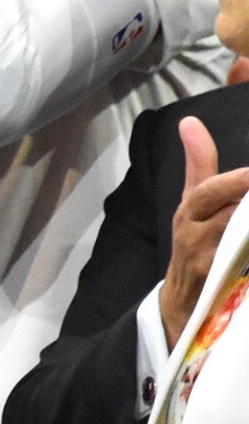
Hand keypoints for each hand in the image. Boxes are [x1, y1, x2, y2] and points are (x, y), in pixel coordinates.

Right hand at [161, 118, 248, 343]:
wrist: (181, 301)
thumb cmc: (194, 241)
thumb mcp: (192, 203)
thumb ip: (198, 163)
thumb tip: (190, 122)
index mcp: (190, 210)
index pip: (208, 191)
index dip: (232, 183)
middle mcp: (194, 233)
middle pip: (226, 215)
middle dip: (243, 199)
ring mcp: (206, 260)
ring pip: (238, 240)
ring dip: (247, 227)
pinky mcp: (217, 283)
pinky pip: (240, 265)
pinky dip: (247, 252)